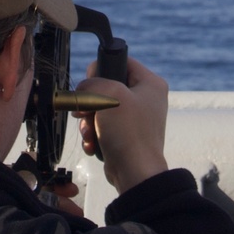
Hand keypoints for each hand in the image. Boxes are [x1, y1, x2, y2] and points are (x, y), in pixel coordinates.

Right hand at [73, 55, 168, 194]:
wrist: (135, 173)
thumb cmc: (128, 132)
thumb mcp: (108, 95)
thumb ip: (91, 83)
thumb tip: (83, 91)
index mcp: (150, 84)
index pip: (122, 60)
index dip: (101, 68)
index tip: (90, 81)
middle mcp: (146, 99)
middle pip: (107, 87)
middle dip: (90, 102)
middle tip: (83, 111)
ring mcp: (136, 118)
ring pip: (101, 108)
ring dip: (89, 122)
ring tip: (89, 133)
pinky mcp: (126, 135)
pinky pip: (103, 127)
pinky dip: (94, 135)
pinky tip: (93, 144)